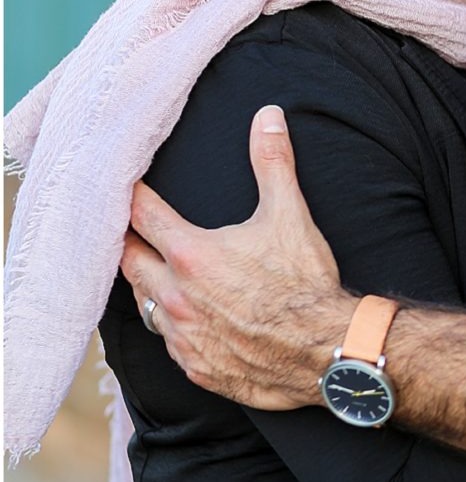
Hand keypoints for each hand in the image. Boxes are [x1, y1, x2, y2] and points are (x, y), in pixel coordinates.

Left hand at [121, 107, 355, 408]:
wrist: (324, 352)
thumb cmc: (305, 283)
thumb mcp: (289, 215)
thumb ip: (273, 162)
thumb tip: (268, 115)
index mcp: (191, 254)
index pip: (142, 216)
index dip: (132, 196)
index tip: (126, 184)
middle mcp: (176, 297)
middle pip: (128, 262)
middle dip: (127, 241)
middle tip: (127, 226)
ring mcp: (182, 336)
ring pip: (143, 305)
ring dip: (145, 284)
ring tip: (150, 270)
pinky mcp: (195, 366)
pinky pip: (167, 342)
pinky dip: (169, 324)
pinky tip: (182, 317)